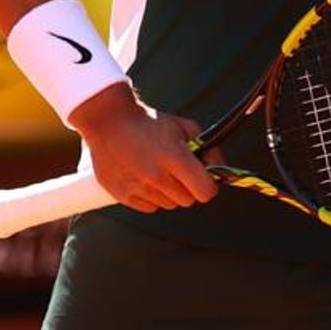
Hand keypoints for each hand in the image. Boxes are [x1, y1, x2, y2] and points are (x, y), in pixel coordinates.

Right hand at [68, 84, 219, 212]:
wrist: (109, 122)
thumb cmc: (149, 123)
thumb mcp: (184, 127)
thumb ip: (208, 148)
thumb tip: (221, 169)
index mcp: (174, 157)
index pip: (205, 191)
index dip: (209, 186)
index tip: (205, 179)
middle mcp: (157, 176)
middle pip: (188, 200)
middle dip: (189, 188)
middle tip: (179, 172)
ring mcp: (138, 187)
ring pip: (169, 205)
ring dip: (169, 193)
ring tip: (159, 171)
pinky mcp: (123, 195)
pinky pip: (149, 208)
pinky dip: (151, 197)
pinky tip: (145, 178)